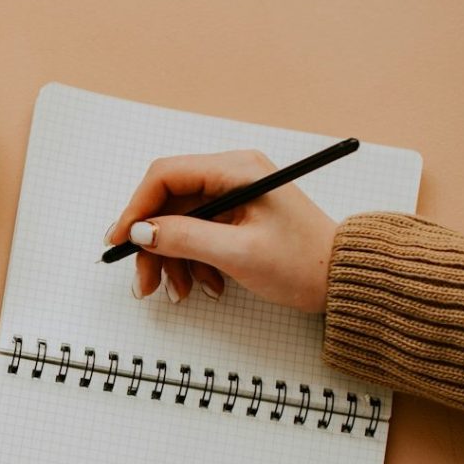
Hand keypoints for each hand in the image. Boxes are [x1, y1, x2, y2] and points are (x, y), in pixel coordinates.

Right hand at [105, 150, 336, 312]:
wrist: (345, 279)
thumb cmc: (304, 263)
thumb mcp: (239, 254)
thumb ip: (185, 238)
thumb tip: (140, 232)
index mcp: (236, 170)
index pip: (165, 175)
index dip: (136, 208)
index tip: (119, 241)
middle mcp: (232, 175)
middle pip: (169, 203)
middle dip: (153, 245)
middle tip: (144, 283)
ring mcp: (234, 196)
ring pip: (180, 223)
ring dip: (172, 259)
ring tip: (178, 293)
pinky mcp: (237, 217)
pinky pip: (199, 235)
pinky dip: (193, 262)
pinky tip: (205, 285)